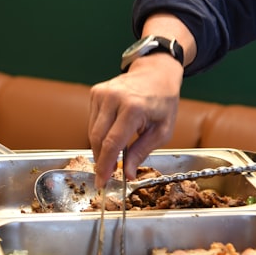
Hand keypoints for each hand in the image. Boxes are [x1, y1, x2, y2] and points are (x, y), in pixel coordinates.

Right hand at [88, 54, 183, 187]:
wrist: (156, 73)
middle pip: (97, 138)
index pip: (112, 143)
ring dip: (99, 147)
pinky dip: (99, 132)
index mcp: (133, 108)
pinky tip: (111, 133)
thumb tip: (127, 174)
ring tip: (112, 155)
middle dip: (100, 160)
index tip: (102, 181)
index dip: (105, 165)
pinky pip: (92, 121)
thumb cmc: (163, 102)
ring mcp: (102, 93)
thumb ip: (142, 152)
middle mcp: (114, 99)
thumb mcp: (162, 131)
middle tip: (105, 174)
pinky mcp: (96, 92)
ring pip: (92, 131)